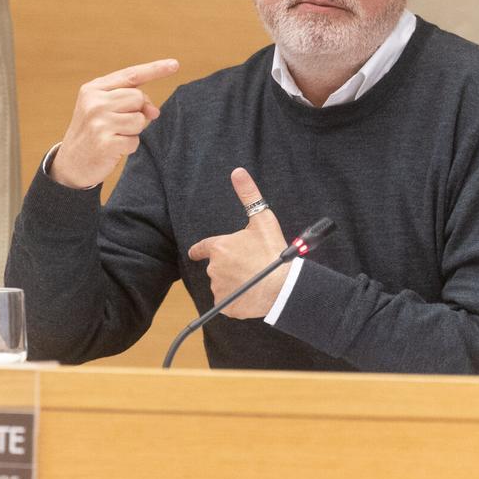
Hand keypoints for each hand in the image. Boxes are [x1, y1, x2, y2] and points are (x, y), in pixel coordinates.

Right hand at [51, 58, 179, 188]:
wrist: (70, 164)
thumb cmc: (93, 132)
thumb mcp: (105, 110)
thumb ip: (129, 101)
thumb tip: (154, 111)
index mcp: (93, 89)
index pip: (131, 75)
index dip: (155, 69)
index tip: (175, 64)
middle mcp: (94, 102)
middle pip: (138, 97)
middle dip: (137, 112)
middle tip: (119, 124)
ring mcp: (98, 122)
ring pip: (139, 120)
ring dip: (133, 131)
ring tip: (114, 135)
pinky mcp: (105, 143)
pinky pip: (135, 141)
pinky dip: (128, 147)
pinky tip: (112, 148)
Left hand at [187, 168, 288, 318]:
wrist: (282, 286)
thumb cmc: (273, 252)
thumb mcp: (263, 220)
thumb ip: (249, 195)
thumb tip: (237, 172)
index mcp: (219, 247)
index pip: (202, 248)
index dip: (200, 250)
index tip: (196, 253)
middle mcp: (214, 268)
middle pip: (218, 267)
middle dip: (229, 267)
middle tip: (249, 267)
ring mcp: (219, 288)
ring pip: (223, 285)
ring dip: (233, 284)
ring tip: (252, 281)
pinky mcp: (225, 306)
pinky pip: (228, 303)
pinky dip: (237, 300)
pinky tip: (250, 295)